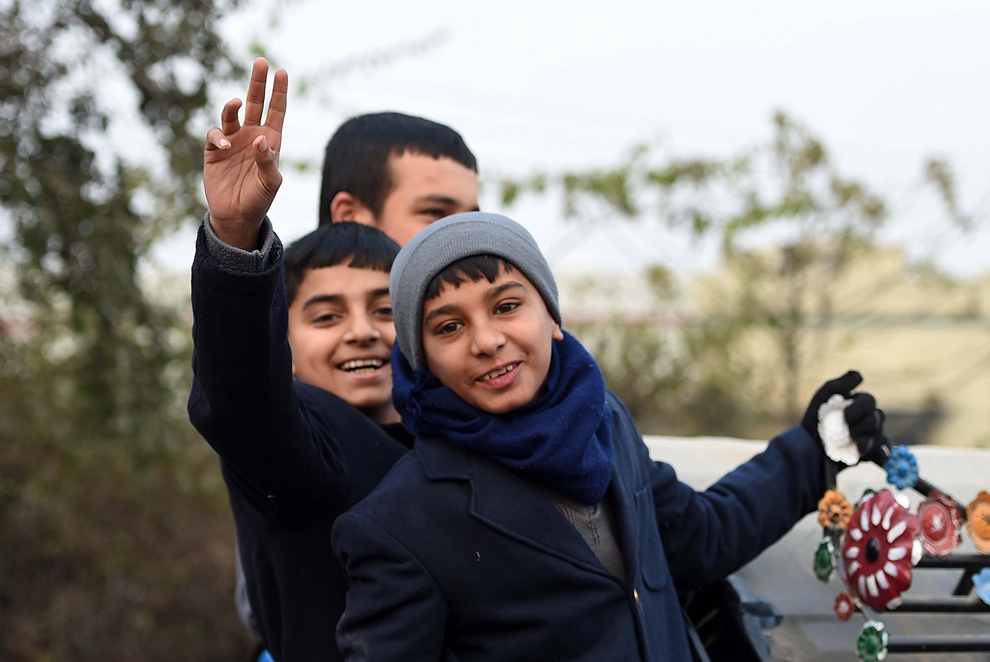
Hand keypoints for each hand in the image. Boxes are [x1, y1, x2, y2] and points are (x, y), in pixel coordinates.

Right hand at [203, 57, 286, 249]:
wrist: (236, 216)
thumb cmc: (259, 200)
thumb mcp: (270, 182)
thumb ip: (268, 161)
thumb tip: (260, 138)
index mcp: (271, 141)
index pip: (277, 111)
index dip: (279, 92)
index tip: (281, 72)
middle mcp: (252, 136)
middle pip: (256, 103)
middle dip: (258, 83)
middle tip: (261, 62)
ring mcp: (233, 141)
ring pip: (232, 113)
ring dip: (232, 106)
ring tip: (236, 103)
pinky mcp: (215, 150)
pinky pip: (215, 134)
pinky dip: (219, 136)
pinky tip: (225, 146)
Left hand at [801, 370, 889, 465]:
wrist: (807, 447)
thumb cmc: (815, 419)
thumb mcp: (823, 398)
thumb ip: (839, 384)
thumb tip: (859, 375)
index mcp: (859, 403)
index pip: (869, 401)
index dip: (859, 408)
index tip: (845, 416)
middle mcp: (869, 419)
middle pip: (878, 418)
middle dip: (864, 425)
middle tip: (848, 432)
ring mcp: (871, 436)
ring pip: (881, 436)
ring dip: (870, 441)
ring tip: (858, 447)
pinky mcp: (870, 454)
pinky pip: (884, 454)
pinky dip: (883, 454)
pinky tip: (877, 455)